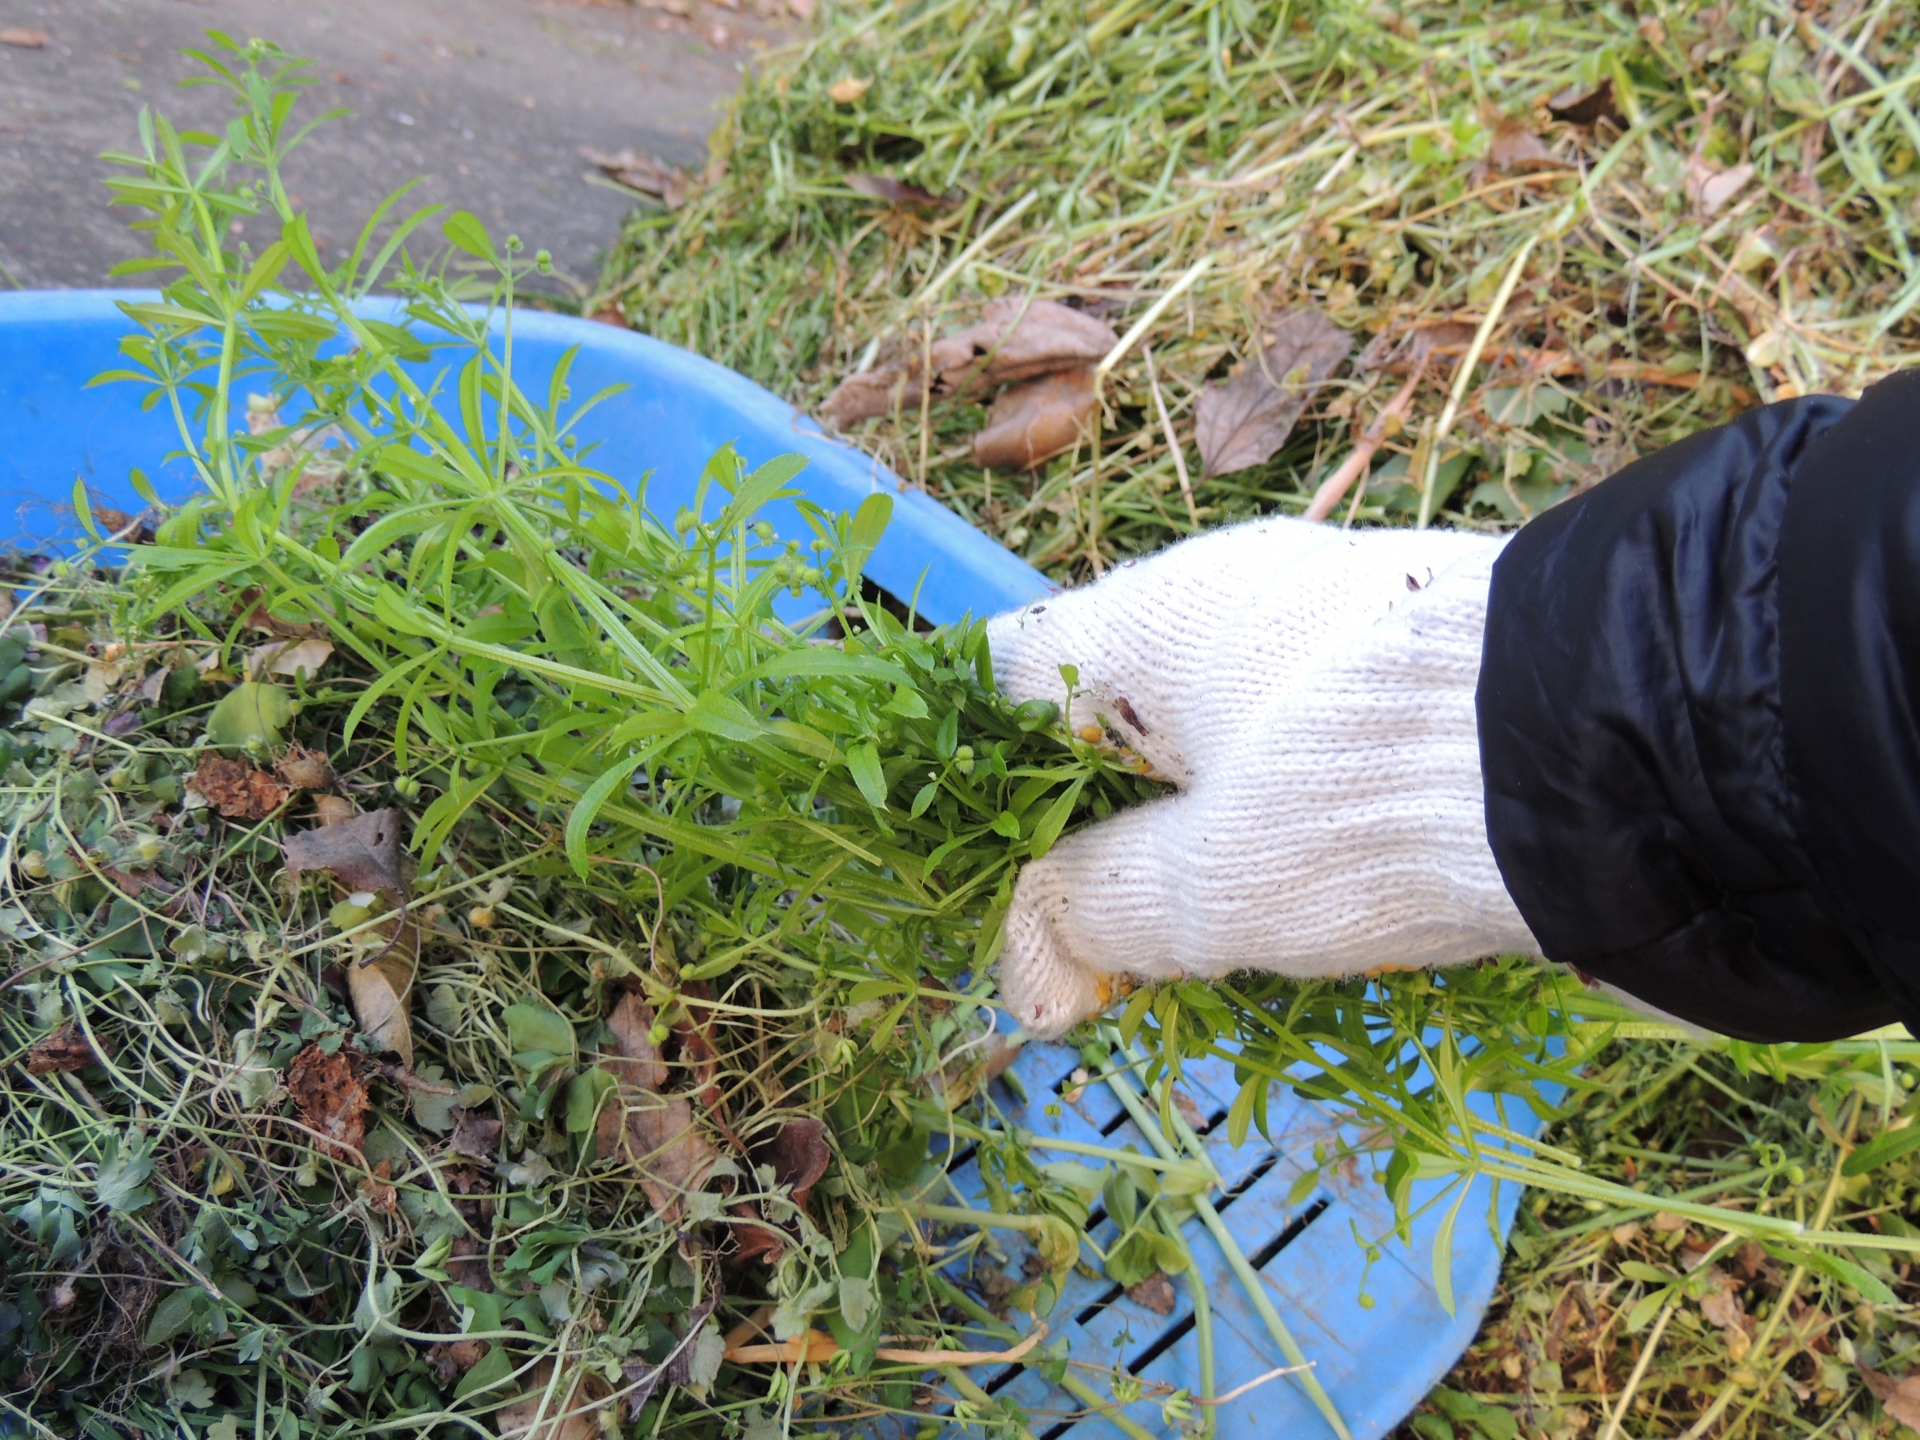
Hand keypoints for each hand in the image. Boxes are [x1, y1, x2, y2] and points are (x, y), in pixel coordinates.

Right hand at [987, 516, 1538, 1038]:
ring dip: (1174, 816)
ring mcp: (1328, 618)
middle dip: (1077, 812)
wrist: (1627, 748)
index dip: (963, 763)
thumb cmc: (1371, 801)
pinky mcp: (1410, 662)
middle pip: (1105, 702)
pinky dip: (1261, 804)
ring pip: (1203, 722)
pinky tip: (1283, 876)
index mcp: (1154, 618)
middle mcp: (1233, 594)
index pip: (1006, 672)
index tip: (959, 855)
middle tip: (1069, 922)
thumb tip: (1027, 986)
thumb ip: (1096, 919)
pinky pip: (1288, 731)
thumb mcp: (1210, 887)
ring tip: (1174, 920)